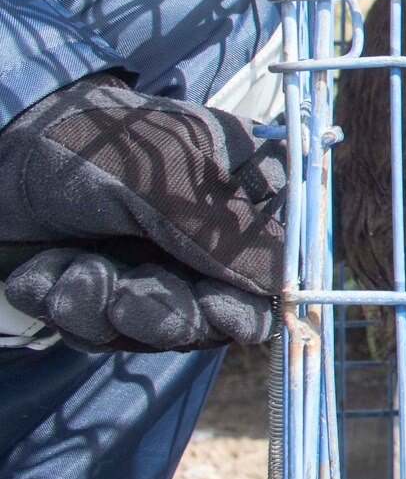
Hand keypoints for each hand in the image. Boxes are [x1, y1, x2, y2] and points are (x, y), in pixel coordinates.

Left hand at [0, 75, 284, 305]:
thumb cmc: (89, 145)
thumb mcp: (171, 183)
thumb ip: (233, 238)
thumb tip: (288, 292)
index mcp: (238, 199)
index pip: (272, 273)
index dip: (247, 304)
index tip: (214, 307)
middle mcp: (200, 241)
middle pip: (211, 317)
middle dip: (159, 310)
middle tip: (122, 293)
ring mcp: (149, 268)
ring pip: (150, 330)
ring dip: (102, 304)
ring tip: (71, 266)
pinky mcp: (97, 293)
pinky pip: (96, 332)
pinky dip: (65, 303)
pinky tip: (44, 267)